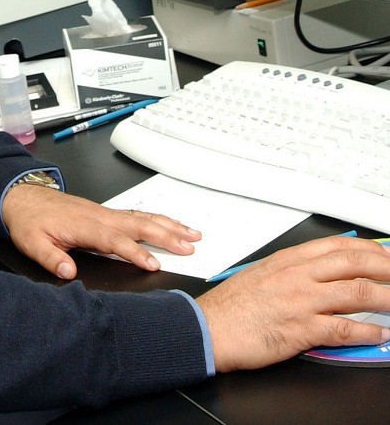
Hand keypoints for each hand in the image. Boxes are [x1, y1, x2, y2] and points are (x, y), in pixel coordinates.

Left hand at [0, 183, 200, 279]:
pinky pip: (136, 215)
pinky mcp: (105, 213)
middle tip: (190, 246)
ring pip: (141, 218)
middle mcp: (98, 216)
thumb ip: (51, 258)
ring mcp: (104, 213)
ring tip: (192, 234)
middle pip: (137, 225)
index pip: (114, 241)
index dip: (134, 252)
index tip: (154, 264)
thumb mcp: (32, 243)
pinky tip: (170, 224)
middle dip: (165, 236)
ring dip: (168, 225)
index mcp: (83, 225)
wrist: (24, 198)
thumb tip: (68, 272)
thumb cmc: (29, 221)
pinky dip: (157, 219)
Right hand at [199, 235, 389, 371]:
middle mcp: (297, 276)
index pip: (336, 247)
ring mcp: (301, 301)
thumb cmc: (231, 306)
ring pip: (356, 293)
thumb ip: (291, 272)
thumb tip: (318, 275)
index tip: (384, 255)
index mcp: (287, 261)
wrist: (210, 327)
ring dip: (387, 298)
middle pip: (353, 264)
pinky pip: (344, 329)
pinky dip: (368, 332)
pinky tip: (381, 334)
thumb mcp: (262, 275)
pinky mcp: (302, 329)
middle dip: (385, 268)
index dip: (367, 250)